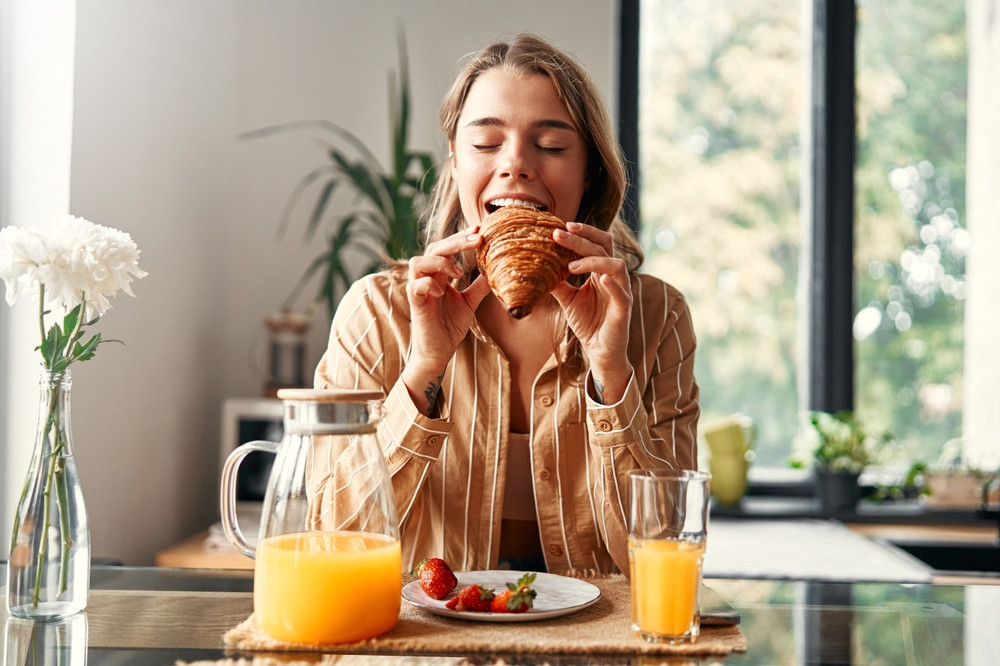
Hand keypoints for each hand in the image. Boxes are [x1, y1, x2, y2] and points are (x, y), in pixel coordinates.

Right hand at [403, 229, 490, 413]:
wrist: (438, 352)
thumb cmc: (449, 326)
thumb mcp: (470, 302)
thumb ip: (479, 286)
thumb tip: (497, 271)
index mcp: (439, 275)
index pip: (446, 248)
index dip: (461, 238)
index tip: (479, 231)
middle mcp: (427, 278)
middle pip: (434, 249)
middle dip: (455, 241)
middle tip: (476, 239)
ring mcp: (418, 290)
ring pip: (417, 262)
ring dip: (439, 262)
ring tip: (457, 272)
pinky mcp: (414, 304)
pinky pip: (415, 286)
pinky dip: (428, 284)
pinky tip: (442, 292)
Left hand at [550, 222, 632, 402]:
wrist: (599, 350)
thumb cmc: (588, 323)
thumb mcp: (568, 299)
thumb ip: (557, 283)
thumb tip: (536, 269)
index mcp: (602, 271)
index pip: (597, 243)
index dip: (582, 233)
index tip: (560, 227)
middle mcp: (614, 277)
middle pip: (604, 248)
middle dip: (581, 239)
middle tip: (558, 234)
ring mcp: (621, 292)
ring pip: (616, 266)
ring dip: (593, 260)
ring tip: (570, 264)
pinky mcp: (624, 309)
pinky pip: (622, 293)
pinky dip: (613, 285)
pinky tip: (601, 279)